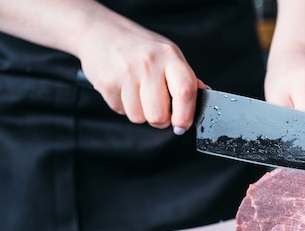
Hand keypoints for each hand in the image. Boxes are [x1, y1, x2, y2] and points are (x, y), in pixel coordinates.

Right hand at [77, 12, 202, 133]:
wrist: (99, 31)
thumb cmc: (139, 46)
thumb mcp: (168, 54)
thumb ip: (185, 77)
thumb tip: (205, 96)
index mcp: (170, 56)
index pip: (185, 91)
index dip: (185, 116)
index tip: (182, 126)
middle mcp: (148, 63)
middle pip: (159, 116)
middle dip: (160, 120)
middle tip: (157, 107)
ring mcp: (126, 73)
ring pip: (139, 117)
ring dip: (140, 112)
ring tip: (137, 93)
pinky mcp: (106, 82)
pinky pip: (120, 111)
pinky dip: (123, 106)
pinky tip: (123, 89)